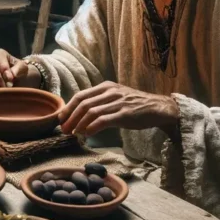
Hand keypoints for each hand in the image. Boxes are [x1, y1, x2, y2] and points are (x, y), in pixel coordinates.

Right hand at [0, 49, 41, 88]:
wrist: (22, 82)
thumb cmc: (22, 72)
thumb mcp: (24, 69)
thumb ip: (17, 69)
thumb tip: (9, 76)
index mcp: (1, 54)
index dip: (3, 66)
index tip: (10, 78)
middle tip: (6, 85)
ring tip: (5, 91)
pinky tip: (1, 94)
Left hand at [58, 81, 178, 136]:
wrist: (158, 108)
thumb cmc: (135, 106)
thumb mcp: (115, 98)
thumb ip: (100, 102)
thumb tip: (80, 115)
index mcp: (105, 86)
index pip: (80, 95)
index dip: (68, 107)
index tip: (60, 118)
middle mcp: (110, 92)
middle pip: (83, 103)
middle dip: (70, 117)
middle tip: (63, 129)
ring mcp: (117, 102)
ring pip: (91, 112)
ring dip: (79, 124)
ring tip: (73, 133)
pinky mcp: (124, 113)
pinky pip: (103, 120)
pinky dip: (92, 127)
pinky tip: (87, 133)